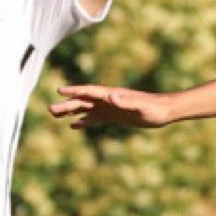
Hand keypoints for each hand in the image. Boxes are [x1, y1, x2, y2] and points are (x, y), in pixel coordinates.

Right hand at [50, 85, 173, 129]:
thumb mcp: (140, 106)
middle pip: (83, 101)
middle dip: (67, 104)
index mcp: (112, 95)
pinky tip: (74, 125)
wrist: (165, 111)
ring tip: (55, 115)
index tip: (59, 91)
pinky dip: (84, 120)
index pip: (90, 92)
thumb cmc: (154, 108)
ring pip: (86, 108)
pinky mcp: (114, 116)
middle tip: (50, 110)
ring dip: (71, 111)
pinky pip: (95, 118)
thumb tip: (110, 97)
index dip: (75, 91)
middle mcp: (108, 100)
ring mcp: (110, 108)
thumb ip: (125, 101)